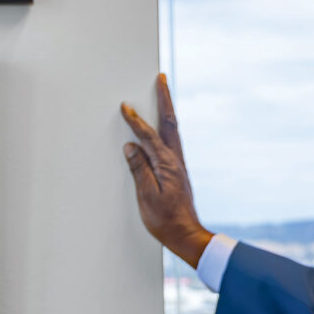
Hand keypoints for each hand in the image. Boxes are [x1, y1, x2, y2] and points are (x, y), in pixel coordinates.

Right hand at [121, 74, 213, 266]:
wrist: (187, 235)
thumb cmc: (166, 220)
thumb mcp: (147, 196)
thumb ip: (139, 170)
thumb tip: (130, 147)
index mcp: (167, 164)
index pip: (148, 136)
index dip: (136, 121)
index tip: (125, 106)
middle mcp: (175, 160)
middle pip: (169, 122)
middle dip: (164, 98)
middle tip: (161, 78)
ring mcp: (178, 164)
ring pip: (172, 130)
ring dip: (167, 109)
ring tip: (162, 93)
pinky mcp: (177, 170)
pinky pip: (171, 140)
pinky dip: (166, 126)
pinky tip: (162, 126)